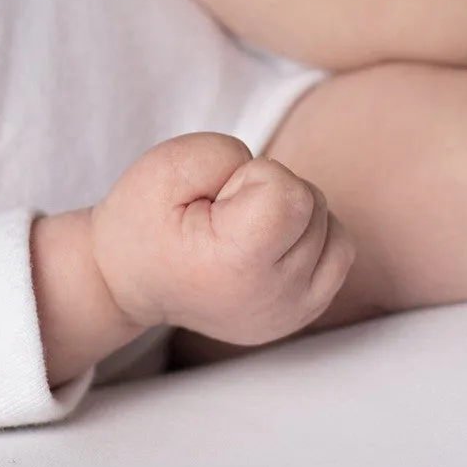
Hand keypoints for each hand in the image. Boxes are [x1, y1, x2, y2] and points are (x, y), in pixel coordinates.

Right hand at [91, 132, 353, 345]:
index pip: (291, 194)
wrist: (128, 282)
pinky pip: (338, 254)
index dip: (253, 177)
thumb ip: (223, 152)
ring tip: (242, 232)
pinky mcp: (303, 315)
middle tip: (221, 217)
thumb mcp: (163, 166)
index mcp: (236, 267)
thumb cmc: (142, 222)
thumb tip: (273, 176)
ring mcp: (292, 313)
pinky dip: (308, 239)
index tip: (216, 200)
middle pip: (313, 207)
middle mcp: (273, 299)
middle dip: (270, 195)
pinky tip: (265, 245)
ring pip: (332, 228)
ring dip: (291, 217)